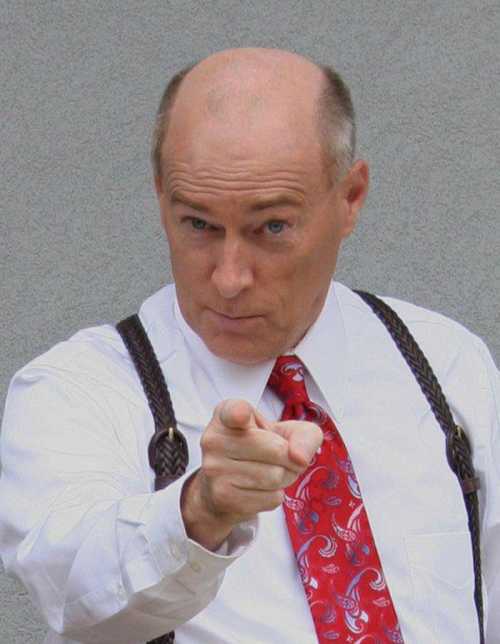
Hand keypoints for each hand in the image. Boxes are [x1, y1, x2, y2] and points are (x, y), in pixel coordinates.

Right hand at [181, 399, 322, 549]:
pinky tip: (259, 489)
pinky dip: (274, 496)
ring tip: (269, 472)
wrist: (229, 484)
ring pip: (275, 476)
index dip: (240, 413)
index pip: (234, 411)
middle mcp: (214, 438)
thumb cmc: (262, 449)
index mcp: (227, 413)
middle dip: (289, 458)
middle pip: (277, 450)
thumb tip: (299, 458)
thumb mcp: (286, 431)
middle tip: (278, 457)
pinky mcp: (222, 496)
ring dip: (284, 478)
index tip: (242, 416)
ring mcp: (214, 469)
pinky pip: (270, 498)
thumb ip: (305, 435)